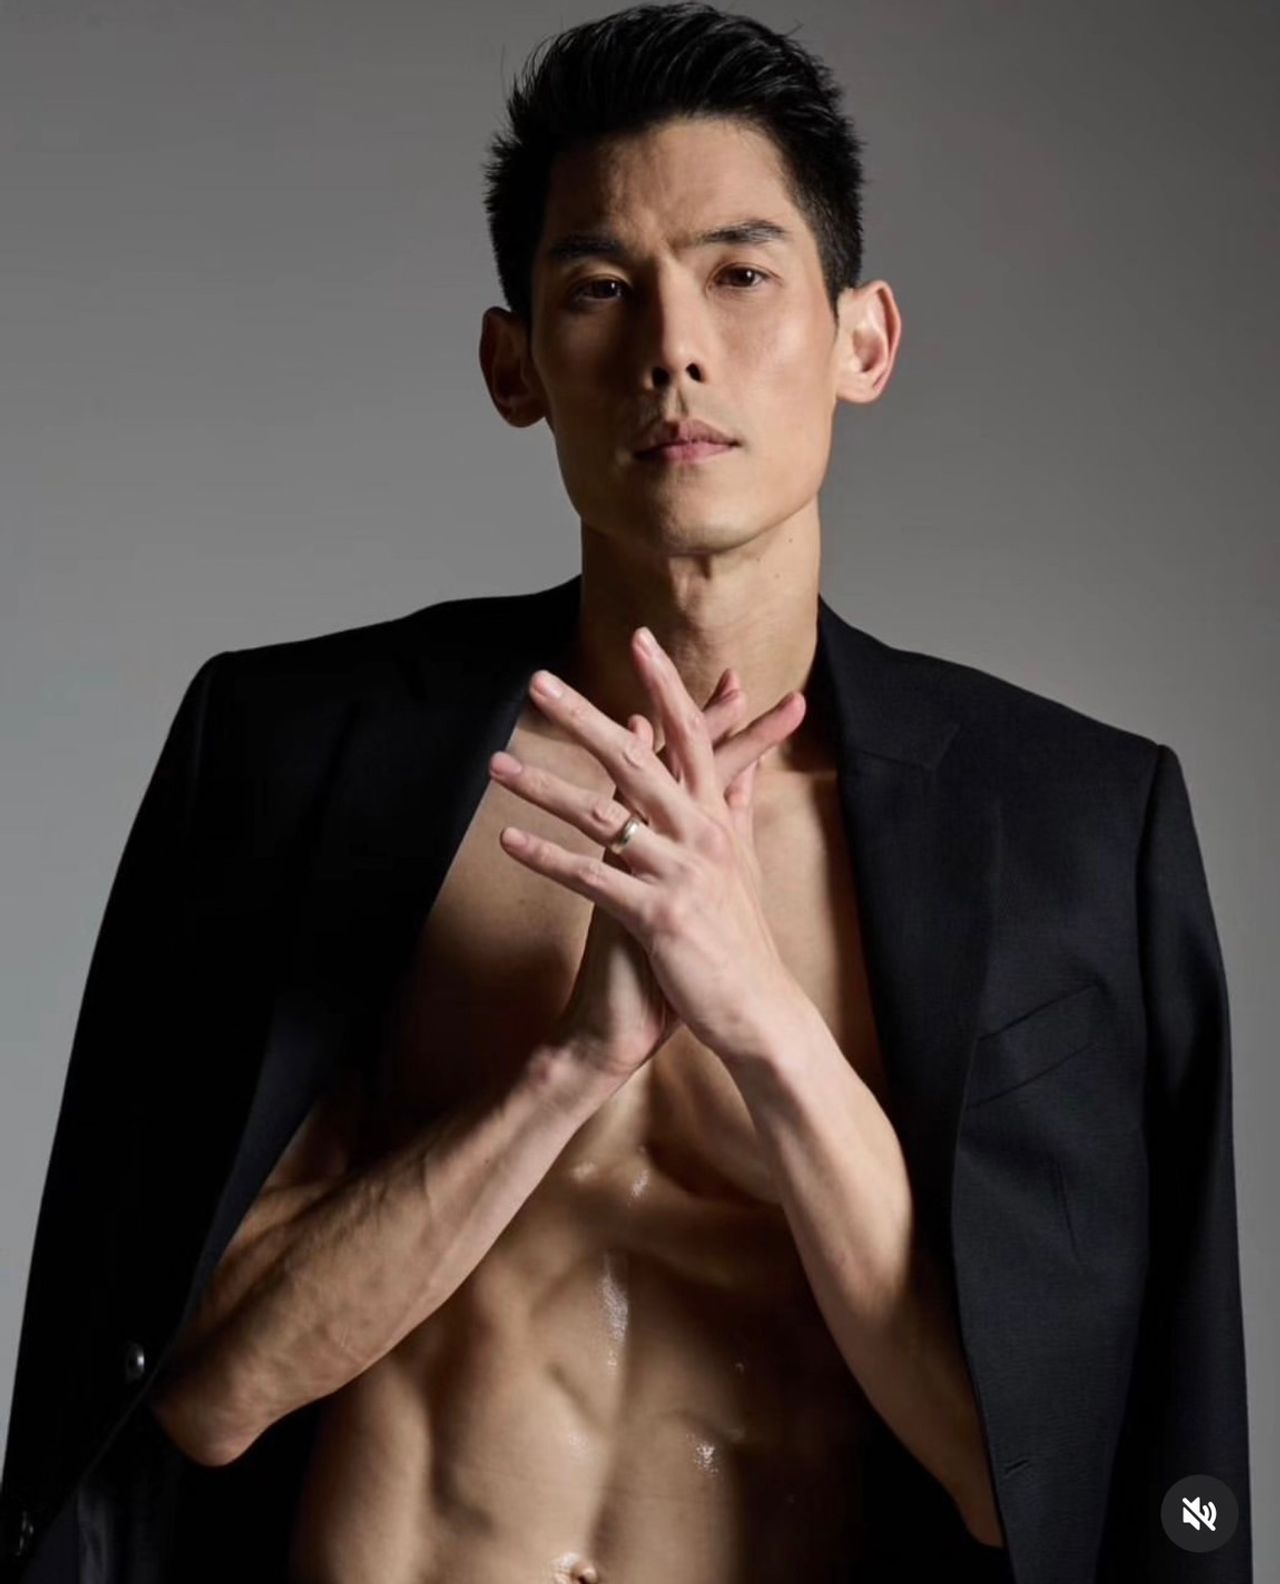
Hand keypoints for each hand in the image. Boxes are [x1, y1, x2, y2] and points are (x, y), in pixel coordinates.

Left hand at [489, 626, 808, 1067]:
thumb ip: (738, 803)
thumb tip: (747, 758)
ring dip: (543, 786)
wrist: (757, 1010)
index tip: (639, 639)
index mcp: (717, 817)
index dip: (664, 685)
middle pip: (635, 758)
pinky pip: (591, 878)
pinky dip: (546, 858)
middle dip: (582, 716)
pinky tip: (507, 840)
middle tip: (537, 681)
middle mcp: (700, 835)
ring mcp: (680, 874)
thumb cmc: (741, 935)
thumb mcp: (744, 860)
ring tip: (497, 765)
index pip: (690, 735)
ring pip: (602, 814)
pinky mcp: (658, 917)